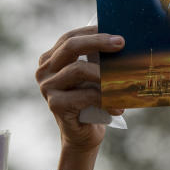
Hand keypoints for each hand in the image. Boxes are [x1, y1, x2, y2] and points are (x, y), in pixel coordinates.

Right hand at [36, 26, 125, 153]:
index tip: (117, 35)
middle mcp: (44, 71)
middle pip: (71, 47)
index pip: (70, 37)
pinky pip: (86, 94)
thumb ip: (97, 58)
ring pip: (79, 69)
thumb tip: (120, 38)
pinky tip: (119, 106)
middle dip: (98, 42)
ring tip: (125, 79)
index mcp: (50, 59)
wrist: (83, 135)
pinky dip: (106, 98)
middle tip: (121, 43)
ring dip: (105, 73)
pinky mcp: (55, 104)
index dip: (93, 33)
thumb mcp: (93, 76)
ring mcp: (47, 88)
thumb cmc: (91, 102)